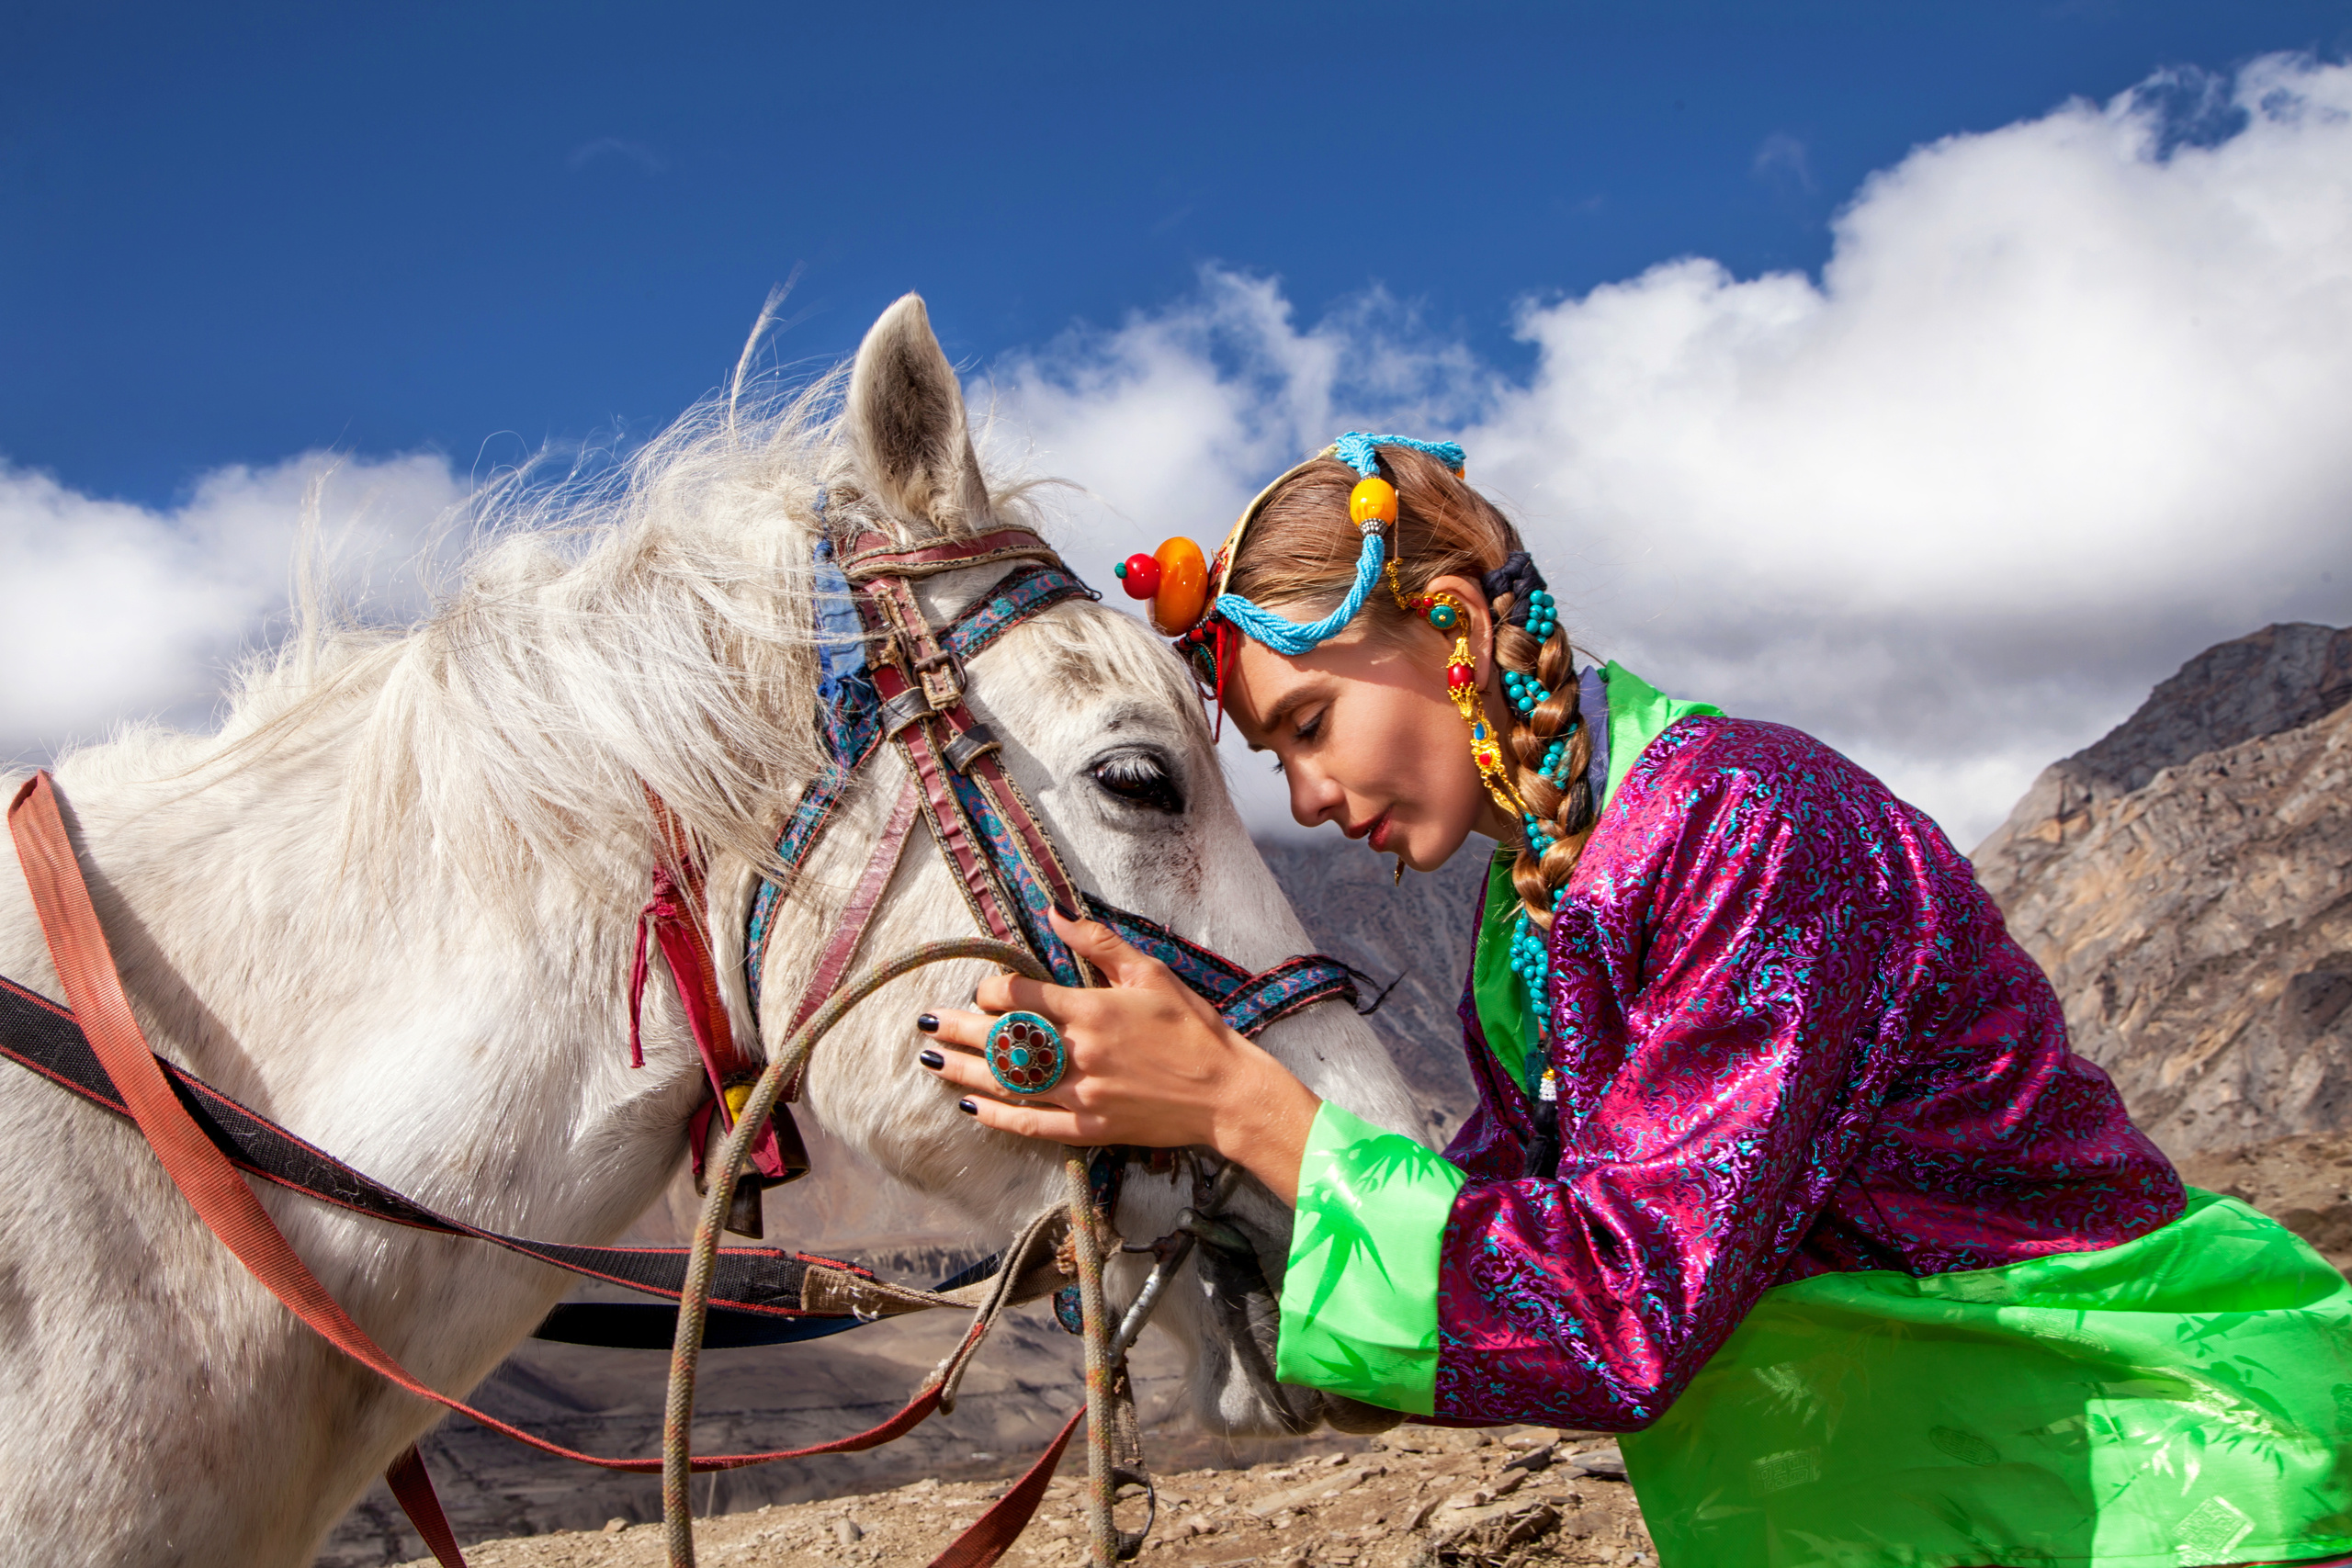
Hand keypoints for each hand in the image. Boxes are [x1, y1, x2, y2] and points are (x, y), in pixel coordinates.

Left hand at [915, 909, 1320, 1203]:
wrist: (1226, 1091)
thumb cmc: (1192, 1027)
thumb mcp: (1150, 973)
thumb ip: (1098, 942)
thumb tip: (1054, 912)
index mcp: (1091, 1010)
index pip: (1021, 997)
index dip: (992, 991)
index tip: (983, 990)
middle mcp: (1078, 1054)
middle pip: (1003, 1040)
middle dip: (959, 1030)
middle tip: (925, 1025)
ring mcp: (1082, 1095)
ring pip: (1009, 1083)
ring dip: (966, 1072)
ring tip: (933, 1063)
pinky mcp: (1091, 1129)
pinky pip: (1034, 1124)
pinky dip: (1000, 1117)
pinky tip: (973, 1108)